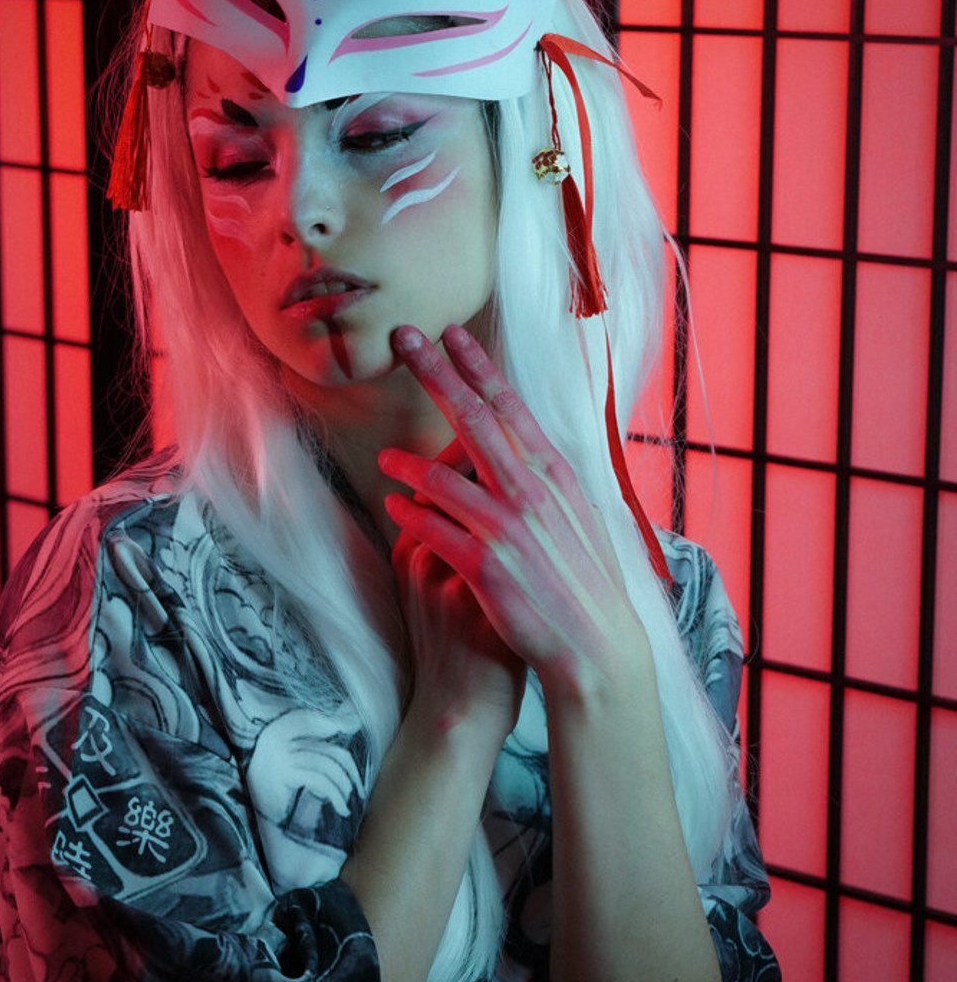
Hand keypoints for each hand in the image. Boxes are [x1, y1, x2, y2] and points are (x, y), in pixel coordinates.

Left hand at [379, 324, 651, 702]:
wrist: (597, 648)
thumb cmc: (586, 584)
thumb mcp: (580, 518)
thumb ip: (551, 483)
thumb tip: (533, 453)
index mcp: (556, 474)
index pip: (510, 406)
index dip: (477, 367)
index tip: (450, 334)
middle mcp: (533, 491)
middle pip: (473, 419)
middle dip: (435, 373)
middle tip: (404, 338)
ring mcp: (509, 527)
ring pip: (443, 476)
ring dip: (406, 462)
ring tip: (383, 458)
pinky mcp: (486, 566)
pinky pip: (433, 529)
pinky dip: (408, 515)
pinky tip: (392, 509)